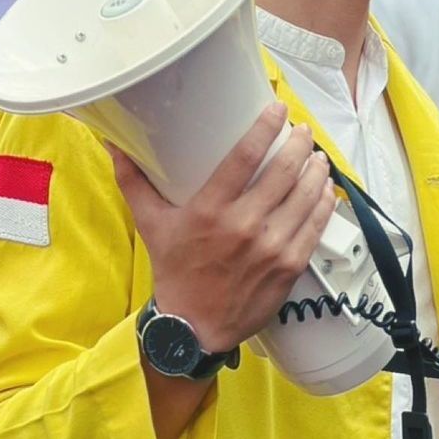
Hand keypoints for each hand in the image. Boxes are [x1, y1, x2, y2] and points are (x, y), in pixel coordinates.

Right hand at [107, 102, 335, 352]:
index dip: (266, 127)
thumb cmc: (174, 272)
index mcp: (210, 210)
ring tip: (316, 155)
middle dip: (299, 144)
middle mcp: (243, 226)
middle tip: (302, 130)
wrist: (194, 329)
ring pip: (305, 195)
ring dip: (315, 169)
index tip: (278, 109)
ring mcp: (271, 247)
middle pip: (283, 171)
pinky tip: (324, 188)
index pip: (245, 157)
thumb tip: (113, 146)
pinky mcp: (289, 266)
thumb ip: (134, 182)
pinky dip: (324, 202)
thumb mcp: (150, 224)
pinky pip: (315, 226)